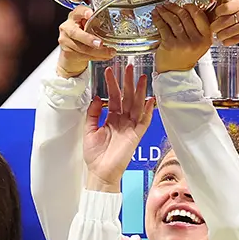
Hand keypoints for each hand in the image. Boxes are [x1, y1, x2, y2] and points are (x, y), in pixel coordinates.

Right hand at [58, 6, 114, 76]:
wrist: (70, 50)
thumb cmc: (82, 34)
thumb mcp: (87, 25)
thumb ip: (95, 23)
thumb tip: (115, 23)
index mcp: (74, 17)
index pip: (77, 11)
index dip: (83, 12)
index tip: (90, 14)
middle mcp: (67, 27)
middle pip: (75, 33)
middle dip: (89, 39)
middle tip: (100, 44)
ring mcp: (65, 41)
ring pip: (82, 48)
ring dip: (98, 52)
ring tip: (110, 52)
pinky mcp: (67, 53)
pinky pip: (83, 56)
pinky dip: (96, 57)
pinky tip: (105, 56)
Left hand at [83, 65, 153, 189]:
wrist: (100, 172)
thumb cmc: (95, 155)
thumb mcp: (89, 129)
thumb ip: (93, 113)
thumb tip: (97, 98)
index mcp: (111, 118)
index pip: (113, 97)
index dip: (112, 84)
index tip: (110, 71)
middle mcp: (122, 120)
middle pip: (127, 97)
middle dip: (128, 82)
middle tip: (129, 67)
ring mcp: (130, 127)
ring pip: (136, 105)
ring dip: (139, 91)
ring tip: (141, 77)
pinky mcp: (137, 135)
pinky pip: (144, 121)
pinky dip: (147, 110)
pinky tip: (149, 99)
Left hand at [152, 2, 212, 73]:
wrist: (175, 74)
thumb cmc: (185, 58)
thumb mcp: (198, 45)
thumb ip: (197, 30)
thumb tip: (188, 11)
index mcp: (206, 39)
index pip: (200, 16)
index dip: (191, 7)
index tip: (184, 4)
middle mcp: (196, 40)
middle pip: (185, 16)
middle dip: (175, 7)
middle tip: (168, 5)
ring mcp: (183, 43)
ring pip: (174, 20)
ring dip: (165, 12)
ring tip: (161, 8)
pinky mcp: (170, 44)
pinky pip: (163, 27)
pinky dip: (158, 19)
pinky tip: (156, 16)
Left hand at [209, 0, 238, 61]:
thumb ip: (238, 10)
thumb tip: (219, 11)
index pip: (226, 5)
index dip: (217, 13)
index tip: (213, 18)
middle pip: (226, 18)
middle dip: (216, 26)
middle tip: (213, 30)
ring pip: (229, 29)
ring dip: (221, 35)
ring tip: (220, 37)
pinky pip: (235, 38)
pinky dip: (228, 41)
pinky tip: (227, 42)